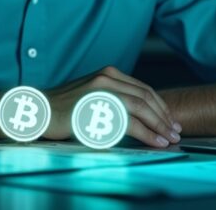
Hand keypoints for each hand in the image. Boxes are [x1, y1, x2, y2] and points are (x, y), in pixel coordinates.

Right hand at [42, 66, 182, 147]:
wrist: (39, 110)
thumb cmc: (65, 108)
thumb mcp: (92, 94)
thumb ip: (113, 98)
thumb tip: (138, 115)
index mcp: (109, 73)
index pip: (144, 88)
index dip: (160, 106)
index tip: (170, 120)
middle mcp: (108, 78)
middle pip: (146, 97)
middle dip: (164, 116)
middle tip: (176, 131)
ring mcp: (102, 91)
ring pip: (141, 108)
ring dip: (159, 125)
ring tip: (170, 139)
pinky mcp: (97, 107)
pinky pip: (129, 122)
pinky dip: (146, 134)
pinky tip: (155, 142)